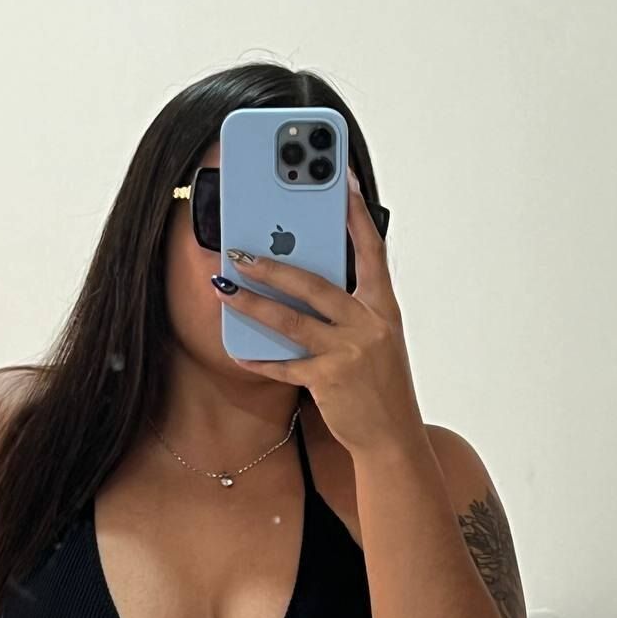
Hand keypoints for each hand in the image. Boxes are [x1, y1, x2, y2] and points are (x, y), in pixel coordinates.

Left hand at [212, 166, 424, 458]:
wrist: (393, 436)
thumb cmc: (382, 386)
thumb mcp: (378, 340)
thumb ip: (351, 311)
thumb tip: (307, 285)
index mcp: (383, 308)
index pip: (371, 250)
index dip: (357, 214)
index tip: (341, 181)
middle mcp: (368, 324)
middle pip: (315, 283)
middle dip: (273, 265)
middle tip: (240, 250)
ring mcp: (348, 352)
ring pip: (291, 319)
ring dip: (253, 302)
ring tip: (224, 288)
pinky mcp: (328, 380)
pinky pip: (285, 364)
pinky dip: (260, 358)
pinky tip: (239, 349)